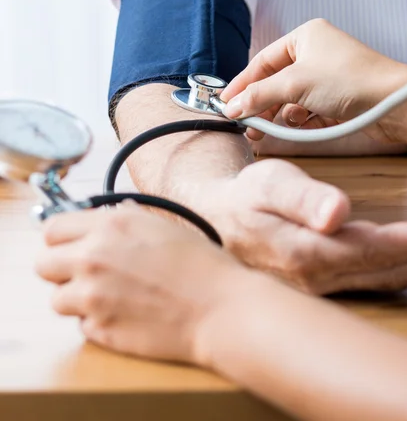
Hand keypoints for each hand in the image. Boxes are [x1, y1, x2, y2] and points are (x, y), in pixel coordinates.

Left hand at [35, 204, 246, 366]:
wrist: (221, 308)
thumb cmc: (202, 265)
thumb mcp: (165, 226)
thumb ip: (126, 220)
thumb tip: (108, 217)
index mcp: (111, 226)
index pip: (52, 228)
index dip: (63, 238)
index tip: (73, 245)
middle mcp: (93, 258)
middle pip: (43, 264)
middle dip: (62, 268)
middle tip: (88, 271)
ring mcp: (92, 297)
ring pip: (57, 299)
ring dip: (78, 298)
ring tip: (113, 295)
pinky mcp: (99, 330)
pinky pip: (81, 324)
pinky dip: (98, 320)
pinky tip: (128, 313)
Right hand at [189, 159, 406, 293]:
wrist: (219, 218)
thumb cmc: (246, 197)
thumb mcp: (268, 185)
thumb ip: (302, 200)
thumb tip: (338, 215)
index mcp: (311, 254)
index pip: (381, 251)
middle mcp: (324, 278)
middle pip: (396, 270)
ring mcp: (329, 284)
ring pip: (393, 277)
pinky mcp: (332, 279)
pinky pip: (381, 276)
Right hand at [221, 18, 406, 141]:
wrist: (394, 103)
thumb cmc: (350, 80)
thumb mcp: (295, 84)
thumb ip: (260, 95)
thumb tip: (233, 106)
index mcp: (305, 37)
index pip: (263, 60)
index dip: (243, 83)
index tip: (227, 103)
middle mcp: (317, 55)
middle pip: (277, 82)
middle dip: (262, 104)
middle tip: (247, 124)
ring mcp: (329, 79)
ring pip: (293, 100)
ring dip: (282, 115)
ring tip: (269, 130)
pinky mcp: (339, 101)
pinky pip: (310, 112)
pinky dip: (301, 122)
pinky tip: (298, 129)